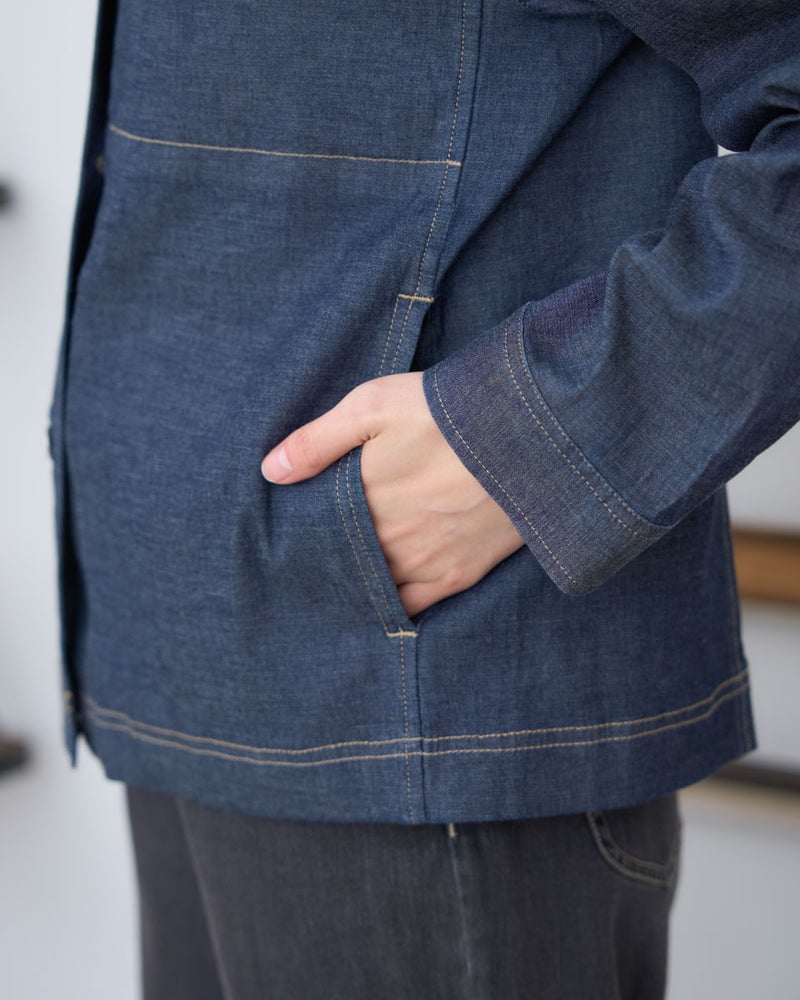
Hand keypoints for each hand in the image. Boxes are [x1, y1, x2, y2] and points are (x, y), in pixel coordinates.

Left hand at [261, 372, 524, 616]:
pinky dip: (392, 605)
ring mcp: (422, 563)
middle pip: (342, 562)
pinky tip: (382, 598)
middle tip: (312, 559)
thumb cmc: (448, 411)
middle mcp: (386, 541)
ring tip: (348, 574)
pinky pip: (411, 606)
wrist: (530, 433)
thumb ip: (317, 441)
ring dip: (358, 583)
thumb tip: (270, 472)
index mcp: (360, 500)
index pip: (315, 531)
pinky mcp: (456, 576)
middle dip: (328, 559)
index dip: (303, 532)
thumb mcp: (373, 405)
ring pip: (372, 587)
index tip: (295, 530)